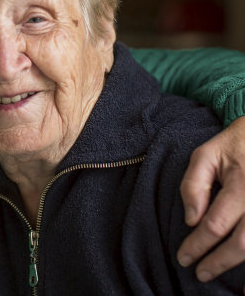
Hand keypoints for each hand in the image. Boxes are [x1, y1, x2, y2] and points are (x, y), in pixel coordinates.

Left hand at [178, 116, 244, 288]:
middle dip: (218, 262)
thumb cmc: (232, 146)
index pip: (215, 223)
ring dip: (238, 266)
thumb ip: (193, 184)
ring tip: (218, 275)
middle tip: (199, 272)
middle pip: (241, 242)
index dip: (198, 244)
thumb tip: (191, 220)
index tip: (184, 257)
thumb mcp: (205, 155)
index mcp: (240, 182)